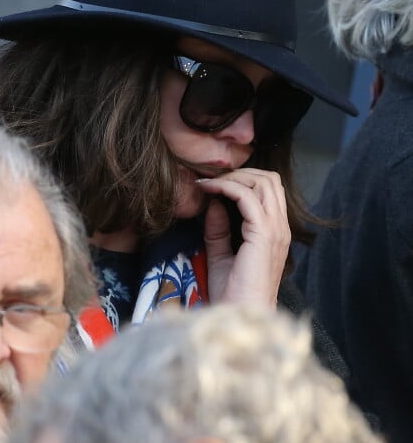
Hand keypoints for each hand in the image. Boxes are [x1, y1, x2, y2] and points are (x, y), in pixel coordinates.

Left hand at [197, 168, 290, 308]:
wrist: (239, 316)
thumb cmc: (232, 294)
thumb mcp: (220, 255)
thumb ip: (218, 229)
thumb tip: (213, 204)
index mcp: (273, 232)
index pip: (267, 190)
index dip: (240, 179)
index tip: (211, 184)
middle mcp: (280, 227)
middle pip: (269, 179)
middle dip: (239, 172)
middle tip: (211, 179)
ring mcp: (275, 230)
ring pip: (262, 182)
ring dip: (233, 177)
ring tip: (209, 183)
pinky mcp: (264, 235)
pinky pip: (247, 197)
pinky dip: (227, 187)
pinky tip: (209, 190)